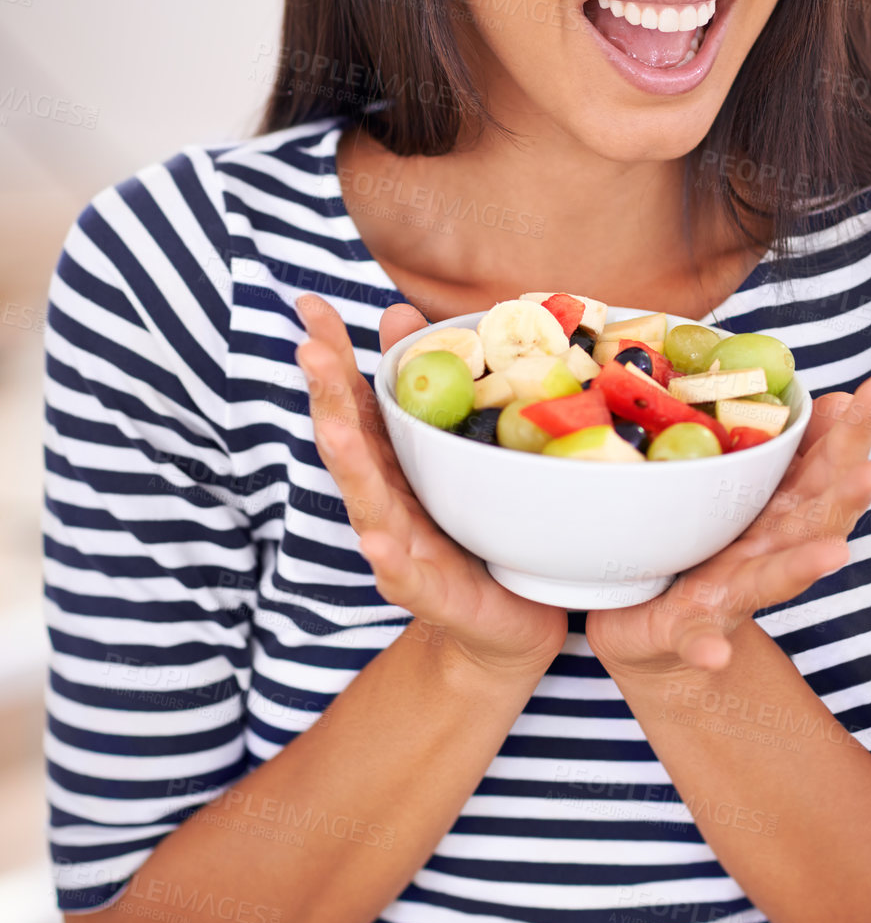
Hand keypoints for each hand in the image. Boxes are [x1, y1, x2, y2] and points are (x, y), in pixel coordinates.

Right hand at [293, 294, 566, 676]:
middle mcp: (386, 499)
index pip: (354, 399)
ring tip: (334, 430)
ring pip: (368, 501)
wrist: (509, 618)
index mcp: (392, 462)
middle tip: (310, 348)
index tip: (308, 304)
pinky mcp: (427, 591)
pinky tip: (376, 540)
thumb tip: (398, 316)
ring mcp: (401, 546)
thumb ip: (423, 388)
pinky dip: (388, 558)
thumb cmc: (476, 528)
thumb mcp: (453, 452)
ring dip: (347, 464)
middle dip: (328, 396)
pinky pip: (404, 574)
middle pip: (350, 442)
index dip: (332, 355)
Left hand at [586, 372, 870, 677]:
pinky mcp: (689, 630)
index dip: (855, 429)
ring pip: (773, 578)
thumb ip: (787, 453)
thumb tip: (831, 397)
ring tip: (838, 555)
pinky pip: (697, 639)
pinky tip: (717, 656)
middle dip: (851, 494)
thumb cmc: (703, 548)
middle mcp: (769, 555)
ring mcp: (732, 594)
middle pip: (817, 520)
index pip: (826, 466)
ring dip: (806, 567)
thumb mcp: (743, 495)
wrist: (651, 625)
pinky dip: (707, 647)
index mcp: (780, 515)